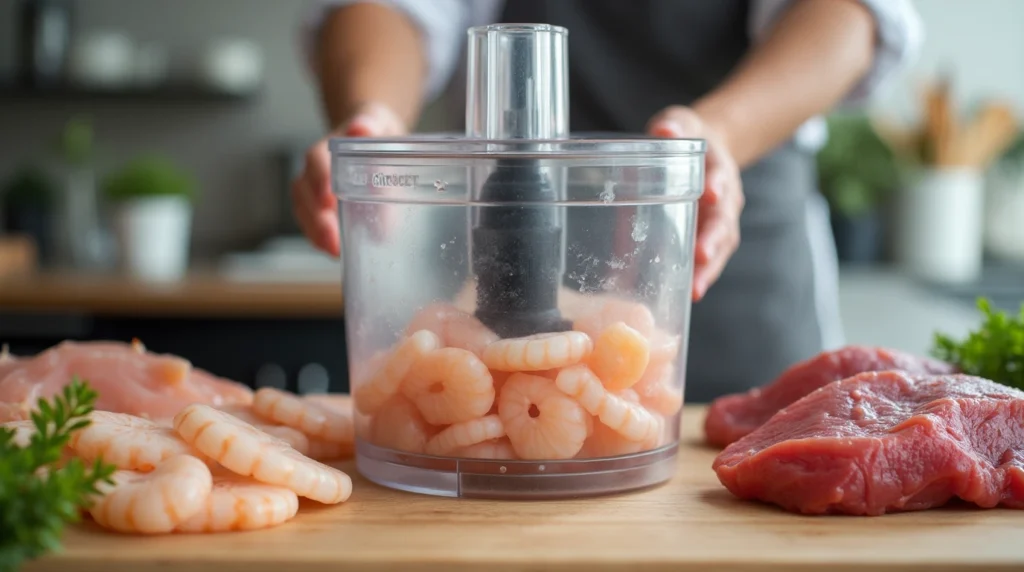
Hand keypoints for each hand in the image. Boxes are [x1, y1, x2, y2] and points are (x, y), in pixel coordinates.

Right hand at [291, 102, 406, 255]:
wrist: (371, 136)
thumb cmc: (375, 132)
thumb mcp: (378, 122)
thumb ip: (370, 124)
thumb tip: (360, 129)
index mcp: (328, 147)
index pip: (316, 161)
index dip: (319, 180)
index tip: (329, 201)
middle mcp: (315, 169)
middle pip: (304, 192)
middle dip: (316, 217)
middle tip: (331, 237)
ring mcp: (314, 189)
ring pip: (304, 211)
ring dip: (316, 232)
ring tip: (333, 250)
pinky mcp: (320, 207)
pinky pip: (312, 223)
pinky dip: (320, 238)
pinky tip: (333, 252)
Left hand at [646, 106, 744, 301]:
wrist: (705, 148)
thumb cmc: (685, 137)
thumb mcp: (680, 123)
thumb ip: (673, 126)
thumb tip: (663, 131)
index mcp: (717, 167)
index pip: (720, 175)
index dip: (718, 185)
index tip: (712, 194)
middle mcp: (725, 198)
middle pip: (724, 220)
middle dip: (713, 238)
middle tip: (702, 254)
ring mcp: (720, 221)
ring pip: (721, 246)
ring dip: (710, 268)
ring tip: (696, 289)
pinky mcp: (709, 237)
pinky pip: (709, 259)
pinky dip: (702, 276)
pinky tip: (690, 294)